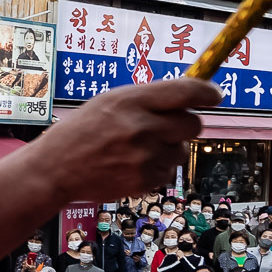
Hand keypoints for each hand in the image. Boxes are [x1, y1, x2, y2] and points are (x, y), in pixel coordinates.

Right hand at [32, 77, 218, 199]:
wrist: (56, 168)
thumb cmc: (82, 131)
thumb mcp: (110, 103)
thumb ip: (146, 100)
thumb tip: (187, 101)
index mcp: (132, 100)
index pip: (185, 91)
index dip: (207, 93)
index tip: (215, 95)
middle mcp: (142, 126)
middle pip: (193, 124)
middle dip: (187, 125)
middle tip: (169, 128)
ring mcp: (144, 156)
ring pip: (182, 151)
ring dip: (168, 150)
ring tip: (137, 150)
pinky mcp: (144, 180)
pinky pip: (168, 172)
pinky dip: (157, 170)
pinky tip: (132, 166)